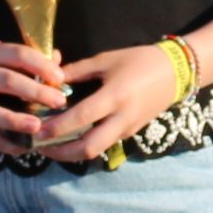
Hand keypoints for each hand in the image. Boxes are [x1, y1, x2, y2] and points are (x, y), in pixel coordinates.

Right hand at [0, 35, 67, 159]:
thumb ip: (25, 56)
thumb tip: (58, 60)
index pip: (17, 55)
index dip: (41, 65)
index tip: (60, 77)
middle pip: (8, 82)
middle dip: (37, 92)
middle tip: (60, 100)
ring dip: (17, 121)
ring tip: (39, 127)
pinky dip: (7, 145)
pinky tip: (27, 147)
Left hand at [38, 39, 187, 165]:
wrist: (175, 72)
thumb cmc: (139, 60)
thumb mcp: (105, 60)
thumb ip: (76, 71)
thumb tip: (49, 80)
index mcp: (115, 96)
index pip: (81, 118)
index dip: (57, 127)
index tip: (37, 129)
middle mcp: (122, 118)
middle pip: (88, 148)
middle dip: (61, 152)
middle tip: (40, 146)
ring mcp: (128, 129)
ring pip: (95, 150)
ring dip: (70, 152)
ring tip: (49, 146)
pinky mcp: (131, 133)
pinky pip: (104, 144)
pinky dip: (84, 145)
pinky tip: (69, 139)